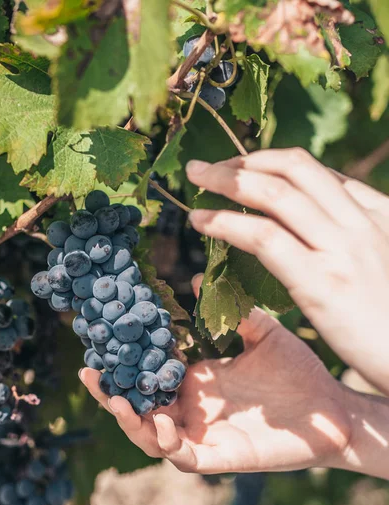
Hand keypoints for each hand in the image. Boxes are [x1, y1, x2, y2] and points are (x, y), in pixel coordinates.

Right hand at [80, 276, 350, 474]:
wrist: (332, 406)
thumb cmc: (299, 370)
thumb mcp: (261, 333)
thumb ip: (229, 313)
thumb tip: (197, 281)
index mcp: (197, 378)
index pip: (150, 372)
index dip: (125, 363)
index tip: (102, 343)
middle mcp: (193, 407)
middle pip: (140, 406)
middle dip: (112, 394)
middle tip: (91, 374)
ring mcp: (204, 433)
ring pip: (152, 436)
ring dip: (131, 422)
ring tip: (119, 401)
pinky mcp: (221, 456)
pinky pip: (184, 457)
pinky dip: (167, 444)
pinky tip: (162, 424)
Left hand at [186, 149, 388, 394]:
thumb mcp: (378, 261)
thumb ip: (349, 236)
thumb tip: (302, 224)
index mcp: (377, 214)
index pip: (316, 171)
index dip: (269, 160)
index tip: (239, 166)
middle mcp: (360, 223)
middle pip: (293, 168)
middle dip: (243, 160)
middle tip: (206, 166)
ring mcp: (342, 250)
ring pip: (274, 194)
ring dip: (226, 180)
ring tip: (195, 179)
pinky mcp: (321, 282)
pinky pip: (264, 237)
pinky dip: (225, 222)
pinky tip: (200, 220)